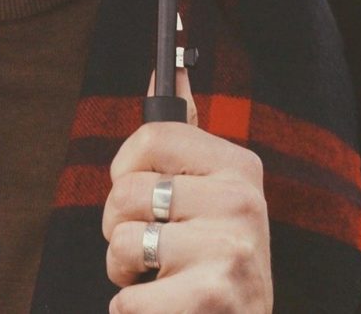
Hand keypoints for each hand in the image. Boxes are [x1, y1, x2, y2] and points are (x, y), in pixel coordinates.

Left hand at [100, 70, 272, 312]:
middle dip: (119, 227)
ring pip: (120, 242)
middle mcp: (241, 202)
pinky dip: (131, 310)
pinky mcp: (209, 297)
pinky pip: (126, 299)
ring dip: (124, 270)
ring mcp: (228, 251)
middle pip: (124, 191)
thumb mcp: (212, 195)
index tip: (144, 194)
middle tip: (153, 248)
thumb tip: (169, 69)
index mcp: (239, 168)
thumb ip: (184, 137)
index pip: (152, 134)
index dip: (127, 169)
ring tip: (160, 278)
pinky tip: (166, 308)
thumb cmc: (215, 262)